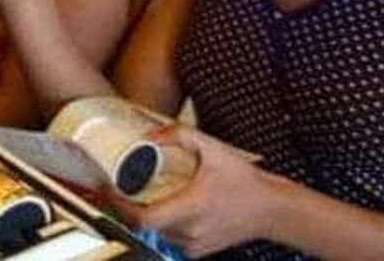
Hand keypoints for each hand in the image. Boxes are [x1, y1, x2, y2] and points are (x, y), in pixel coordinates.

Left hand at [108, 125, 279, 257]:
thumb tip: (152, 134)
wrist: (274, 210)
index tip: (109, 191)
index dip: (119, 206)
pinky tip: (164, 209)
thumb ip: (181, 135)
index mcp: (189, 209)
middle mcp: (189, 231)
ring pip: (156, 234)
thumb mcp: (214, 149)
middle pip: (144, 226)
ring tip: (137, 197)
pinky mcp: (199, 249)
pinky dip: (162, 225)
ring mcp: (194, 244)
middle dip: (127, 208)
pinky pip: (170, 240)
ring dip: (144, 216)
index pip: (142, 218)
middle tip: (117, 190)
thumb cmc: (248, 184)